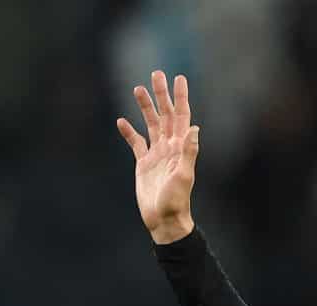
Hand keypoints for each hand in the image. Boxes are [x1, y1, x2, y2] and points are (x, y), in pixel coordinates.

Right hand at [116, 70, 199, 244]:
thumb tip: (194, 129)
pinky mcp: (143, 164)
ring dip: (145, 107)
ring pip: (150, 125)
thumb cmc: (176, 201)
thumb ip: (189, 152)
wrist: (163, 220)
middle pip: (165, 115)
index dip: (180, 97)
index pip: (181, 117)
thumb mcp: (183, 176)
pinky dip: (129, 132)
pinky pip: (136, 143)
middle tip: (157, 73)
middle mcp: (169, 148)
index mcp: (180, 148)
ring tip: (138, 88)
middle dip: (161, 94)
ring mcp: (156, 155)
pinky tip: (121, 121)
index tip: (178, 78)